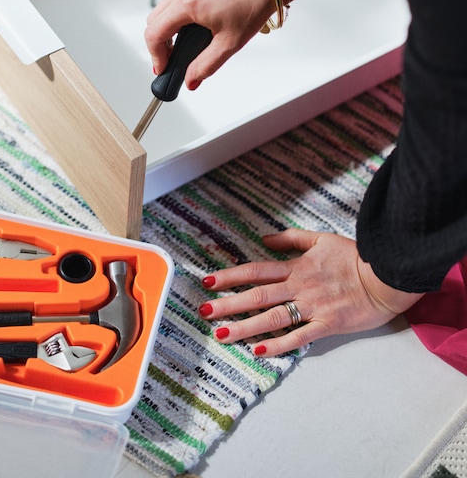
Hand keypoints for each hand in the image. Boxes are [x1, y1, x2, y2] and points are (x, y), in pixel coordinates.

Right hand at [144, 0, 353, 86]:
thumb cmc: (254, 2)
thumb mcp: (229, 43)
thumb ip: (205, 66)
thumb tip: (190, 80)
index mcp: (187, 3)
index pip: (154, 34)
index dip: (156, 56)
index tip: (163, 68)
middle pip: (153, 21)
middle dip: (159, 44)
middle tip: (172, 60)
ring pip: (162, 10)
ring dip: (166, 29)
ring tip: (184, 45)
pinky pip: (173, 0)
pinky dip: (175, 16)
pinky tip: (191, 28)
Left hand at [199, 229, 423, 357]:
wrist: (385, 276)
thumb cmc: (355, 257)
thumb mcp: (320, 238)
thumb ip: (291, 239)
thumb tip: (264, 239)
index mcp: (296, 267)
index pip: (256, 271)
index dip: (231, 276)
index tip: (209, 281)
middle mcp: (299, 287)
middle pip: (257, 295)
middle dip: (228, 304)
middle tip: (204, 312)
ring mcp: (312, 307)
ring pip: (272, 318)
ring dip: (245, 327)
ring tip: (222, 335)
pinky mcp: (327, 325)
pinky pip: (299, 337)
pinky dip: (279, 345)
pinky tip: (260, 351)